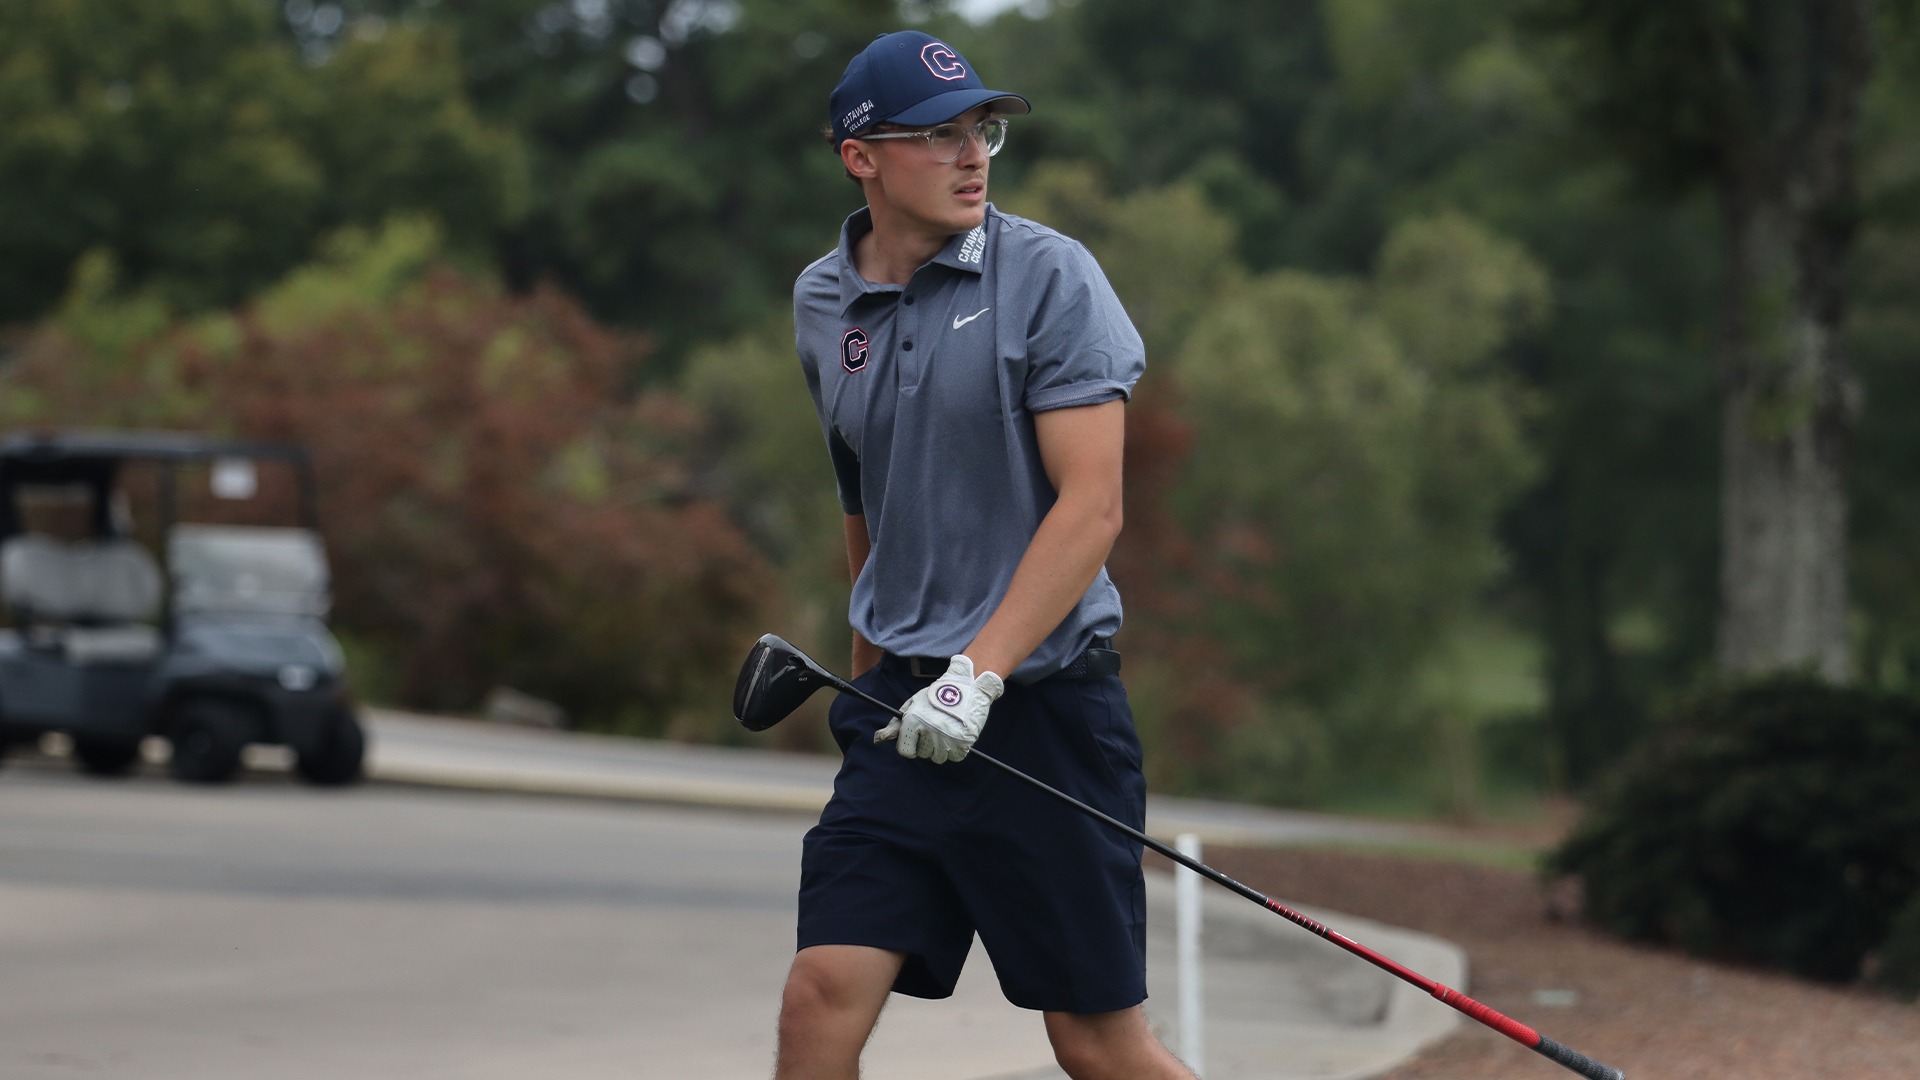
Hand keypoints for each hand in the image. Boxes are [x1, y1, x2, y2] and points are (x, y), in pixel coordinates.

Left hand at [874, 655, 1003, 763]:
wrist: (966, 688)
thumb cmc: (935, 697)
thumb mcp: (912, 706)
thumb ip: (895, 725)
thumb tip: (877, 740)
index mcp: (912, 721)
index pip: (905, 751)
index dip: (910, 744)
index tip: (917, 736)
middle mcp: (928, 731)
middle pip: (923, 754)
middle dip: (927, 744)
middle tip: (935, 726)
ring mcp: (946, 739)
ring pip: (938, 757)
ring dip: (941, 748)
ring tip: (946, 729)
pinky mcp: (962, 744)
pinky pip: (954, 757)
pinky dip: (956, 749)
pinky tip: (956, 733)